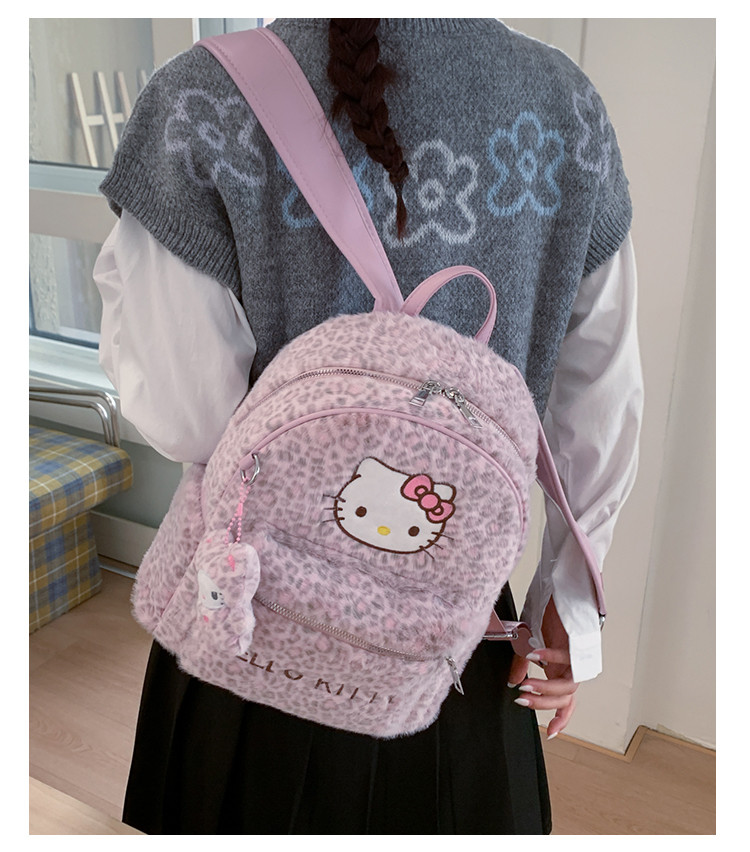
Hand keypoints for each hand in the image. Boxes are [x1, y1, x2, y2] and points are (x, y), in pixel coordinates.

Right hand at [507, 596, 577, 739]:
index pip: (566, 701)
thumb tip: (514, 683)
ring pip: (568, 684)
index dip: (560, 718)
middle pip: (564, 697)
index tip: (549, 733)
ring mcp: (577, 656)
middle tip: (521, 700)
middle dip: (542, 703)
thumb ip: (523, 666)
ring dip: (546, 688)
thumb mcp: (528, 644)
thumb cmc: (548, 615)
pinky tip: (534, 655)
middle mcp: (572, 668)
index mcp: (562, 671)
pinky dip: (549, 657)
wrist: (563, 591)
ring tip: (527, 685)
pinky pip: (567, 657)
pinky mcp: (578, 642)